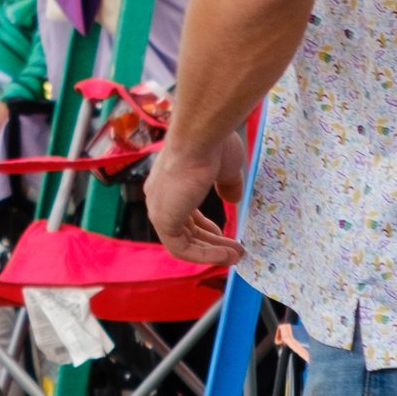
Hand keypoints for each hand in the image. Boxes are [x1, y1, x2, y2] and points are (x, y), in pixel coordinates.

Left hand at [144, 133, 243, 265]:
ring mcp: (159, 209)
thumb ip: (228, 186)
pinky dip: (205, 256)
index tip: (224, 234)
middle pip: (185, 230)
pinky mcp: (163, 221)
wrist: (200, 139)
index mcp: (170, 183)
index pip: (184, 213)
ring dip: (212, 253)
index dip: (205, 227)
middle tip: (236, 250)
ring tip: (237, 256)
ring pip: (184, 242)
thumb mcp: (225, 170)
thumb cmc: (212, 147)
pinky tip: (227, 256)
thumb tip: (234, 199)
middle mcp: (160, 197)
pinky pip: (182, 249)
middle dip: (212, 242)